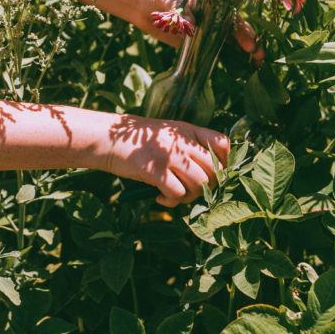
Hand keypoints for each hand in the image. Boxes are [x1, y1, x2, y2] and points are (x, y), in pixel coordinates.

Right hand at [99, 113, 230, 207]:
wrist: (109, 140)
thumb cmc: (140, 143)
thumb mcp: (168, 136)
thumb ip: (190, 147)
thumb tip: (214, 176)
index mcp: (187, 131)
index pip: (222, 143)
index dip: (225, 161)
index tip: (214, 173)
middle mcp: (182, 142)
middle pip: (215, 170)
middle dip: (209, 186)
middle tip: (193, 190)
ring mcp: (169, 155)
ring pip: (199, 184)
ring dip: (190, 196)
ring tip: (174, 194)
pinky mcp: (155, 170)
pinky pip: (178, 194)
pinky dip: (171, 202)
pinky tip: (160, 198)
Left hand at [146, 0, 263, 64]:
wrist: (144, 5)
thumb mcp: (171, 2)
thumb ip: (182, 14)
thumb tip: (192, 25)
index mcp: (212, 4)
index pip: (232, 18)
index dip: (243, 32)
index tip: (249, 45)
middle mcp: (213, 18)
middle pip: (236, 32)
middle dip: (250, 44)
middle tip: (259, 58)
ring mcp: (206, 31)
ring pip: (229, 43)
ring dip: (242, 54)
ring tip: (256, 67)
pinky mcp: (196, 44)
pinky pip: (214, 52)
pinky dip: (226, 60)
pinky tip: (237, 70)